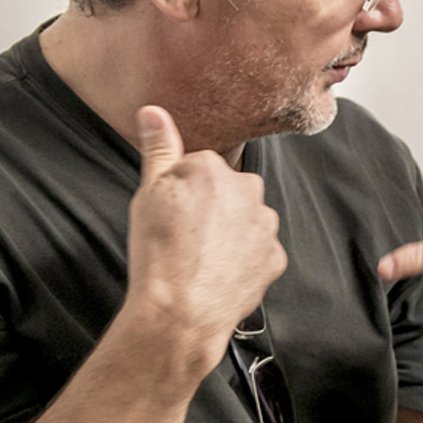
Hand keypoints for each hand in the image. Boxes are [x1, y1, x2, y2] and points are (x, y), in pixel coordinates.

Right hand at [124, 106, 286, 371]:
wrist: (180, 312)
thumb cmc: (158, 252)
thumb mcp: (147, 193)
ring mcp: (265, 225)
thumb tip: (153, 110)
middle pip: (229, 189)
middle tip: (185, 235)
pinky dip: (244, 260)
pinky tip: (220, 272)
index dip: (181, 190)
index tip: (170, 214)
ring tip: (202, 256)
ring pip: (248, 219)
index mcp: (213, 168)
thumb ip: (157, 148)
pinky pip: (260, 251)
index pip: (199, 166)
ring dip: (232, 231)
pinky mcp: (275, 258)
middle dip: (212, 206)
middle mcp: (248, 190)